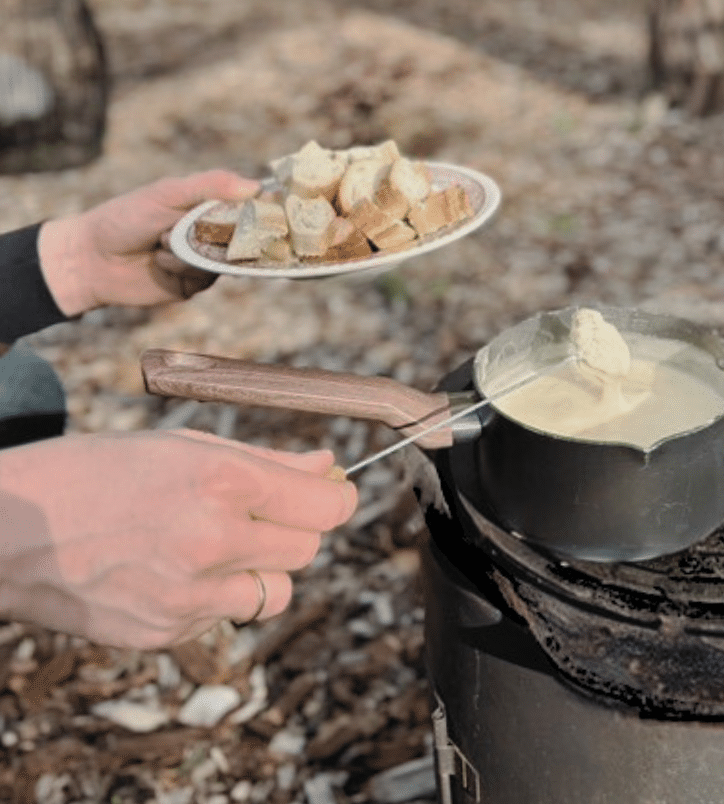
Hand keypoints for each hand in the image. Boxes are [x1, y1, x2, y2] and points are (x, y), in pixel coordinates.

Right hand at [0, 430, 356, 648]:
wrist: (11, 528)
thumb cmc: (100, 470)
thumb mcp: (186, 445)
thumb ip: (267, 461)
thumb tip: (327, 467)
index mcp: (223, 481)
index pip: (328, 505)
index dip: (337, 496)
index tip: (332, 492)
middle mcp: (213, 539)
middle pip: (308, 549)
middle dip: (296, 529)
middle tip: (261, 512)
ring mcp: (188, 594)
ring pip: (276, 592)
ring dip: (264, 568)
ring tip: (218, 544)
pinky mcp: (166, 632)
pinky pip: (225, 616)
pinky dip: (216, 595)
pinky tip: (174, 569)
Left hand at [38, 171, 259, 316]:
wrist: (90, 260)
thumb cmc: (125, 218)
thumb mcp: (167, 193)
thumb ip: (209, 186)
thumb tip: (255, 186)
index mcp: (209, 205)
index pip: (249, 204)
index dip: (263, 207)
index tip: (273, 208)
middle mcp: (213, 232)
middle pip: (247, 235)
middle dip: (230, 233)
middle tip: (208, 228)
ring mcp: (206, 259)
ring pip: (226, 259)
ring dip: (195, 252)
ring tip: (162, 243)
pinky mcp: (195, 284)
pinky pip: (208, 278)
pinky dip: (185, 269)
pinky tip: (161, 263)